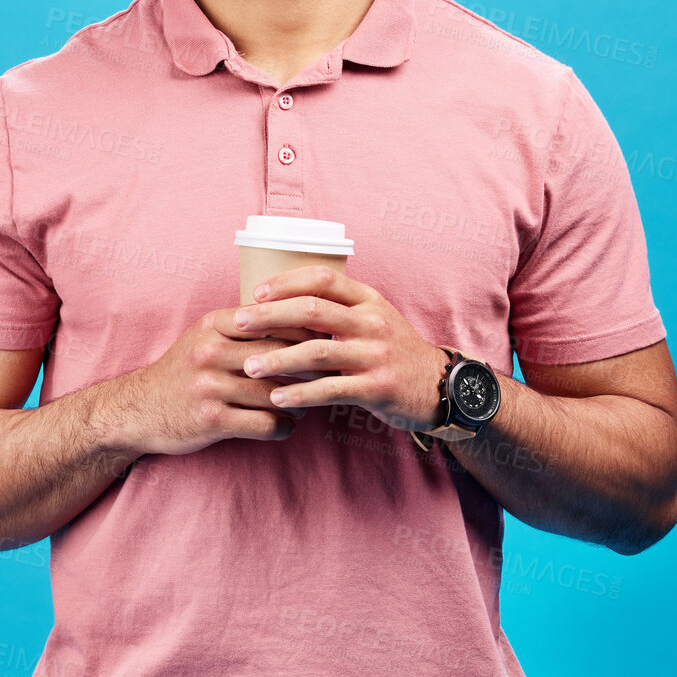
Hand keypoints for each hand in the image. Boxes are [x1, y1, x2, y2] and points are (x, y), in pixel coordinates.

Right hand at [109, 309, 307, 457]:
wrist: (137, 409)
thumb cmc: (183, 371)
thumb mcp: (204, 336)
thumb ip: (243, 326)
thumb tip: (300, 317)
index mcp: (214, 325)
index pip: (273, 319)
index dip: (306, 328)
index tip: (326, 339)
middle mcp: (211, 351)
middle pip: (280, 354)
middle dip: (311, 365)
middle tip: (331, 373)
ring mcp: (209, 386)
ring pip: (275, 392)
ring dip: (300, 402)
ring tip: (309, 404)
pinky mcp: (210, 419)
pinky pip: (263, 424)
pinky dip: (282, 428)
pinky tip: (287, 427)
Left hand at [231, 265, 446, 431]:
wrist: (438, 385)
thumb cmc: (394, 351)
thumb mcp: (373, 320)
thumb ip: (337, 312)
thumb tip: (282, 308)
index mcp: (368, 300)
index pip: (323, 278)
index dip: (286, 282)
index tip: (256, 293)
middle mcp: (372, 322)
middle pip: (312, 310)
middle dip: (269, 315)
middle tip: (238, 323)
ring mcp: (375, 355)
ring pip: (317, 351)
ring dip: (278, 359)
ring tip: (249, 366)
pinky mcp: (377, 387)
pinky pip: (331, 390)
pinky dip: (301, 394)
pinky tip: (278, 398)